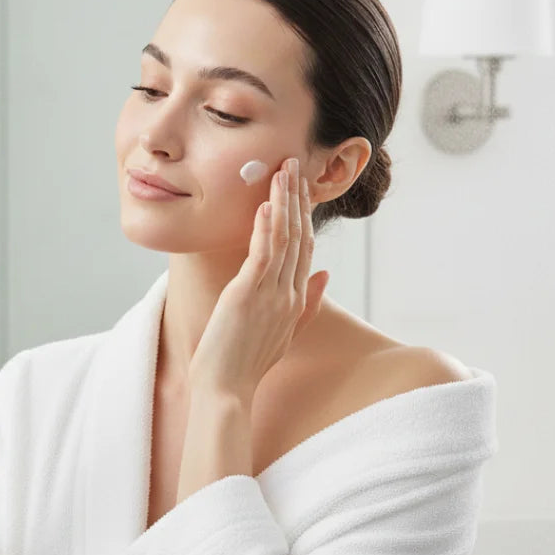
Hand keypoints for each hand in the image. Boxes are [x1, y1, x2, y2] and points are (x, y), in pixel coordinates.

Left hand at [187, 157, 328, 401]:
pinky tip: (268, 203)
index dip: (305, 215)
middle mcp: (290, 294)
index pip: (306, 249)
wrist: (227, 391)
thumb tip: (326, 274)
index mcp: (297, 301)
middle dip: (297, 198)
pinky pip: (263, 254)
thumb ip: (309, 303)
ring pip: (284, 238)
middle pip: (299, 236)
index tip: (301, 188)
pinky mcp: (249, 295)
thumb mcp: (285, 333)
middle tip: (294, 163)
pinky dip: (267, 226)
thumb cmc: (247, 365)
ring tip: (282, 169)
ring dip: (284, 201)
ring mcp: (272, 294)